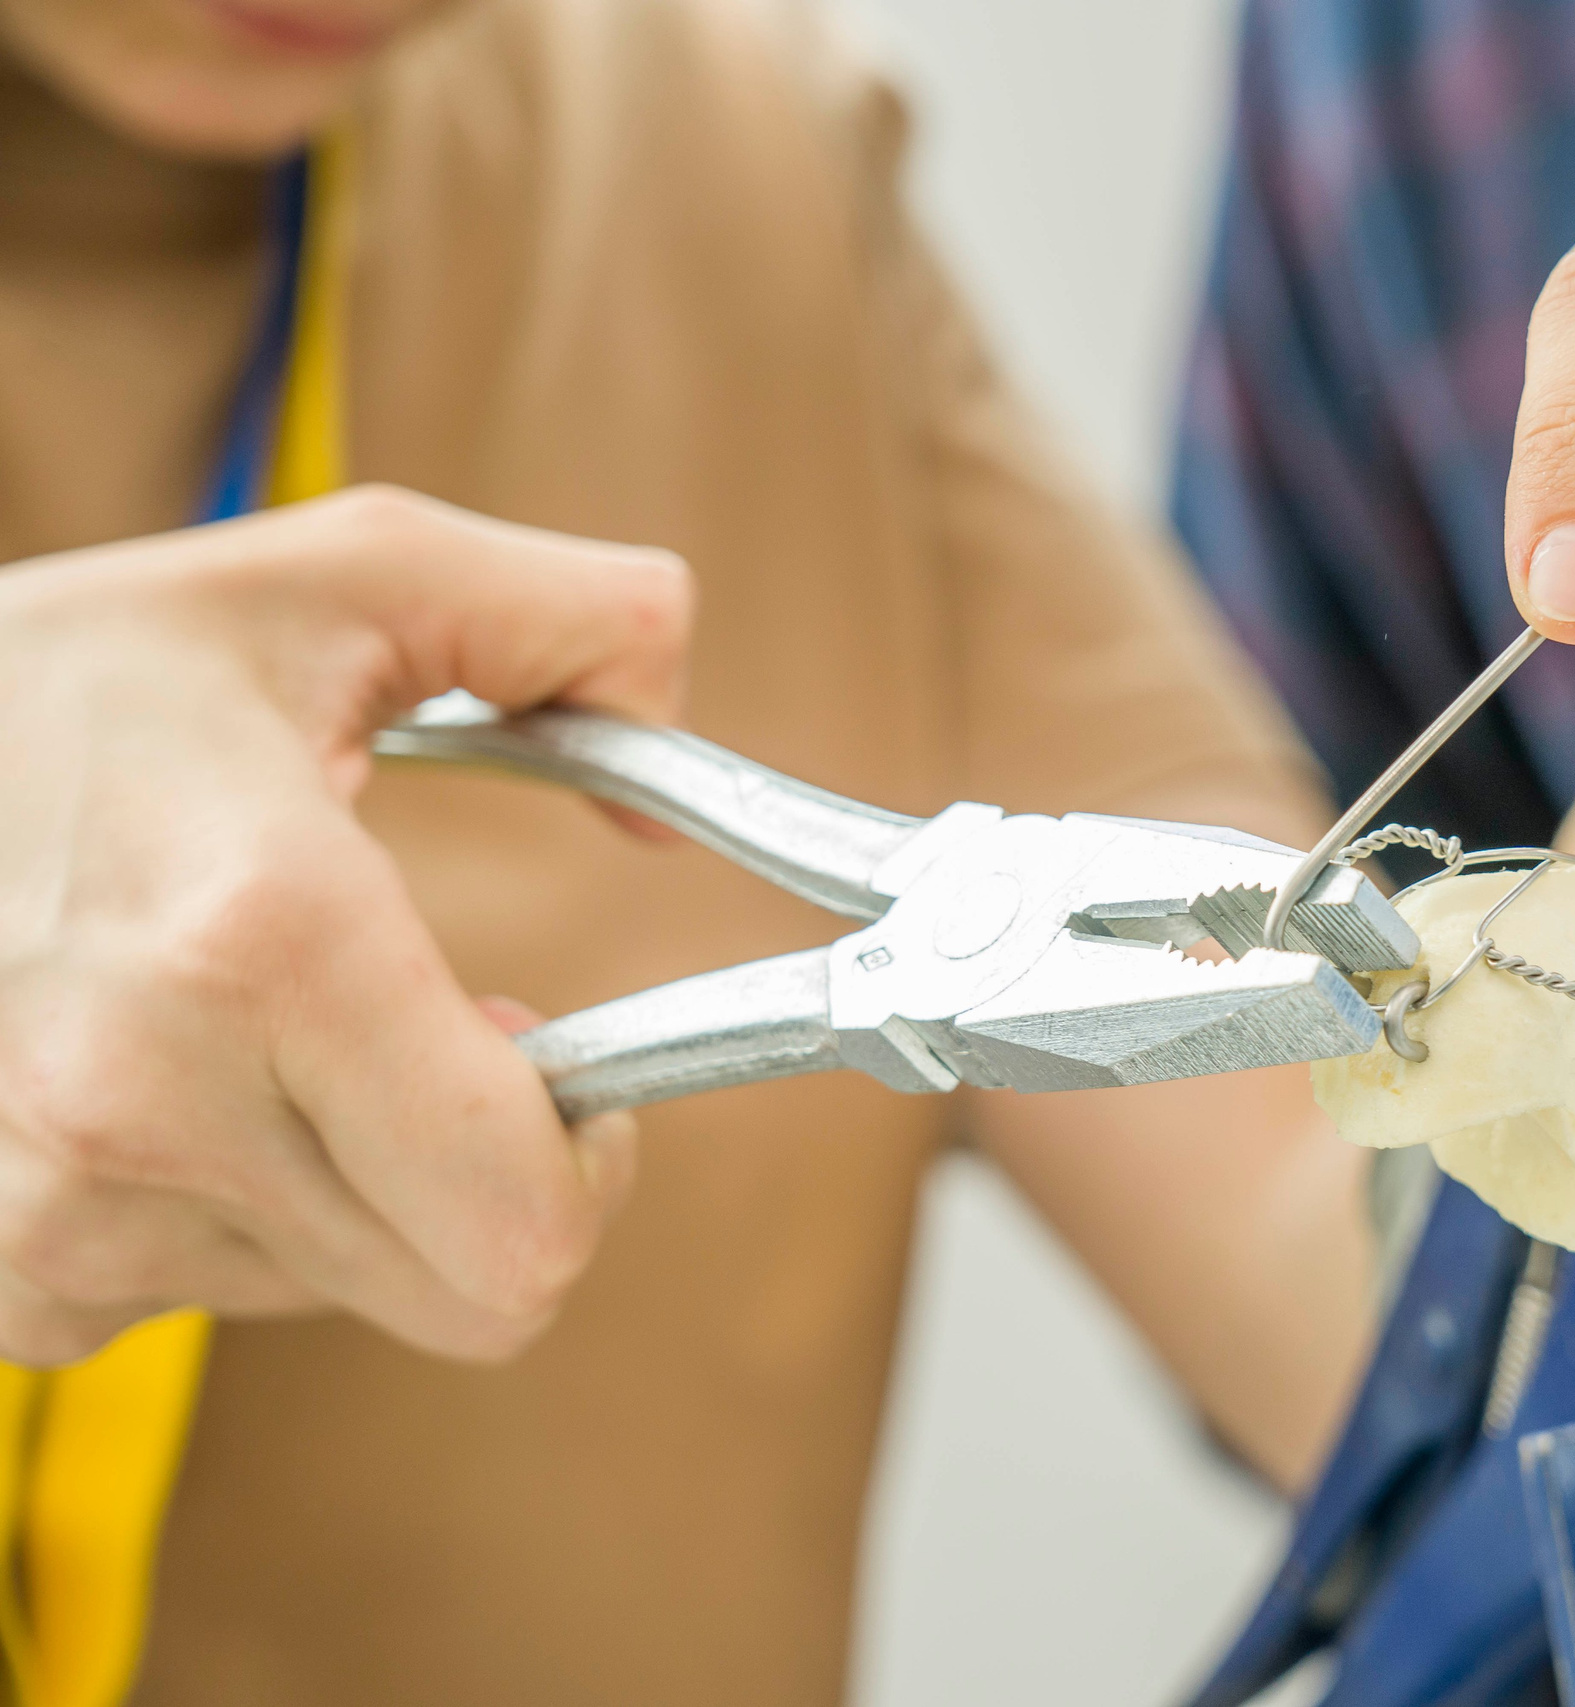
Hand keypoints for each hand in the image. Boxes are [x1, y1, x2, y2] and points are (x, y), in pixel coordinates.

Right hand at [0, 488, 692, 1364]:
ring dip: (345, 1175)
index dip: (589, 1161)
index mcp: (265, 941)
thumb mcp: (337, 578)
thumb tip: (680, 753)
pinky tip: (154, 1076)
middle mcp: (144, 1107)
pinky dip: (216, 1207)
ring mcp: (47, 1212)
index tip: (560, 1066)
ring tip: (245, 1021)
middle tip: (429, 1040)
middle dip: (490, 1176)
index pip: (526, 1226)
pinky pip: (198, 1297)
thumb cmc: (63, 679)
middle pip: (467, 1293)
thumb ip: (570, 619)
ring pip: (338, 1287)